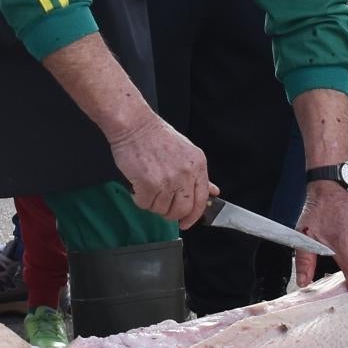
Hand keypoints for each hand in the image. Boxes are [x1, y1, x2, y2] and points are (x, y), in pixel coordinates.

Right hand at [106, 113, 209, 227]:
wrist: (135, 125)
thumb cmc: (157, 136)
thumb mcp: (186, 151)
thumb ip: (198, 175)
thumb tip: (212, 191)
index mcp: (197, 165)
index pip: (201, 200)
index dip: (194, 216)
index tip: (187, 222)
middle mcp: (185, 174)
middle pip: (182, 210)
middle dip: (171, 214)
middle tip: (163, 208)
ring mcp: (167, 180)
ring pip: (161, 209)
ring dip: (153, 205)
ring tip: (148, 190)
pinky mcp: (148, 184)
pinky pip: (145, 204)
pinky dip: (140, 200)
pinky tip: (138, 188)